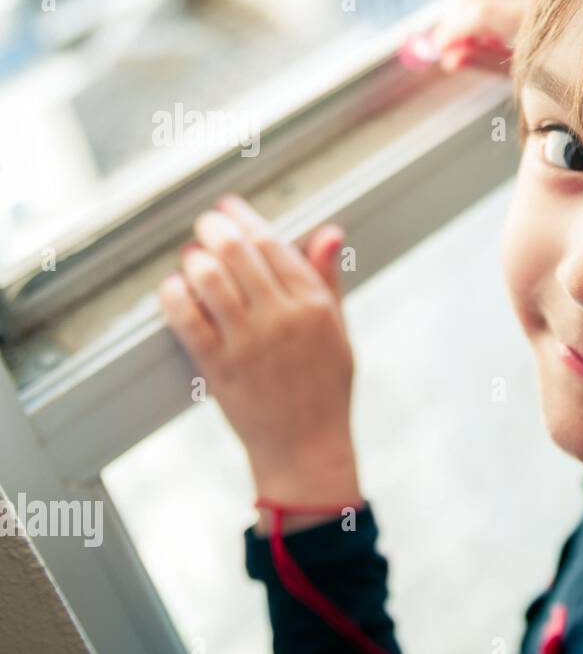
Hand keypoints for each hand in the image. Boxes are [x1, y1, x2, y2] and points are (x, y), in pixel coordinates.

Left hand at [157, 195, 360, 516]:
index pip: (273, 245)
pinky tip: (174, 288)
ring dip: (194, 258)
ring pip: (209, 278)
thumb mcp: (338, 330)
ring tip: (192, 256)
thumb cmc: (324, 387)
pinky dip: (174, 294)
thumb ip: (328, 280)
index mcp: (314, 306)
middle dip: (214, 228)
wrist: (307, 446)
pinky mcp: (218, 367)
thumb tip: (330, 232)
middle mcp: (282, 318)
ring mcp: (248, 343)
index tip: (230, 206)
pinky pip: (186, 318)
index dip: (246, 219)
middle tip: (206, 224)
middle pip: (237, 252)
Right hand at [402, 0, 542, 74]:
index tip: (439, 49)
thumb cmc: (562, 65)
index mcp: (540, 14)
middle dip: (453, 10)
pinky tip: (494, 22)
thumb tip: (448, 58)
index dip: (453, 30)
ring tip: (474, 34)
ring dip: (464, 1)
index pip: (480, 11)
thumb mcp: (528, 71)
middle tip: (449, 40)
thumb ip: (486, 61)